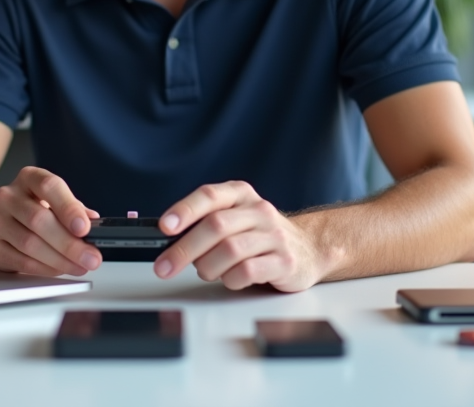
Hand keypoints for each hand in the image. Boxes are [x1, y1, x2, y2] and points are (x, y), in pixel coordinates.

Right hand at [0, 166, 101, 276]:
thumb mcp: (54, 200)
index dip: (68, 208)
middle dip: (69, 244)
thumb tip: (95, 222)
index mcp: (29, 178)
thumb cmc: (32, 207)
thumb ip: (74, 209)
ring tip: (79, 266)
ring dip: (60, 260)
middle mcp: (8, 196)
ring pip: (30, 244)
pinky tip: (59, 269)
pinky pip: (21, 261)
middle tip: (90, 257)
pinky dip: (45, 268)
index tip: (84, 228)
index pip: (49, 186)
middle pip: (39, 220)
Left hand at [153, 181, 321, 291]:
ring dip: (208, 267)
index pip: (209, 195)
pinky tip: (230, 279)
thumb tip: (168, 239)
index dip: (185, 210)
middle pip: (215, 226)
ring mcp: (274, 235)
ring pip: (230, 250)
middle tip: (164, 267)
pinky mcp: (285, 261)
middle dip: (184, 249)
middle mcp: (259, 210)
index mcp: (241, 194)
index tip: (164, 227)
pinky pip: (248, 271)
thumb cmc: (259, 236)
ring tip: (205, 272)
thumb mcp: (235, 218)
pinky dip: (230, 279)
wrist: (308, 249)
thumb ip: (205, 223)